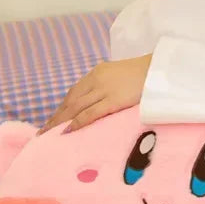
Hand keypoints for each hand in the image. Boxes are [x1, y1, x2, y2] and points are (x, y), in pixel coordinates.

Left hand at [36, 54, 152, 134]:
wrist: (161, 69)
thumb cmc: (146, 74)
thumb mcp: (122, 75)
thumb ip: (109, 85)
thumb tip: (102, 101)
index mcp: (98, 73)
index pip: (74, 92)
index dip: (62, 107)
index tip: (53, 119)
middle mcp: (97, 80)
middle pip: (71, 101)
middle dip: (57, 116)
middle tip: (44, 131)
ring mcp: (104, 90)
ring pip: (76, 107)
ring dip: (61, 121)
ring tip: (49, 134)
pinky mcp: (114, 100)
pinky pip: (91, 113)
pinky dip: (77, 122)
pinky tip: (68, 131)